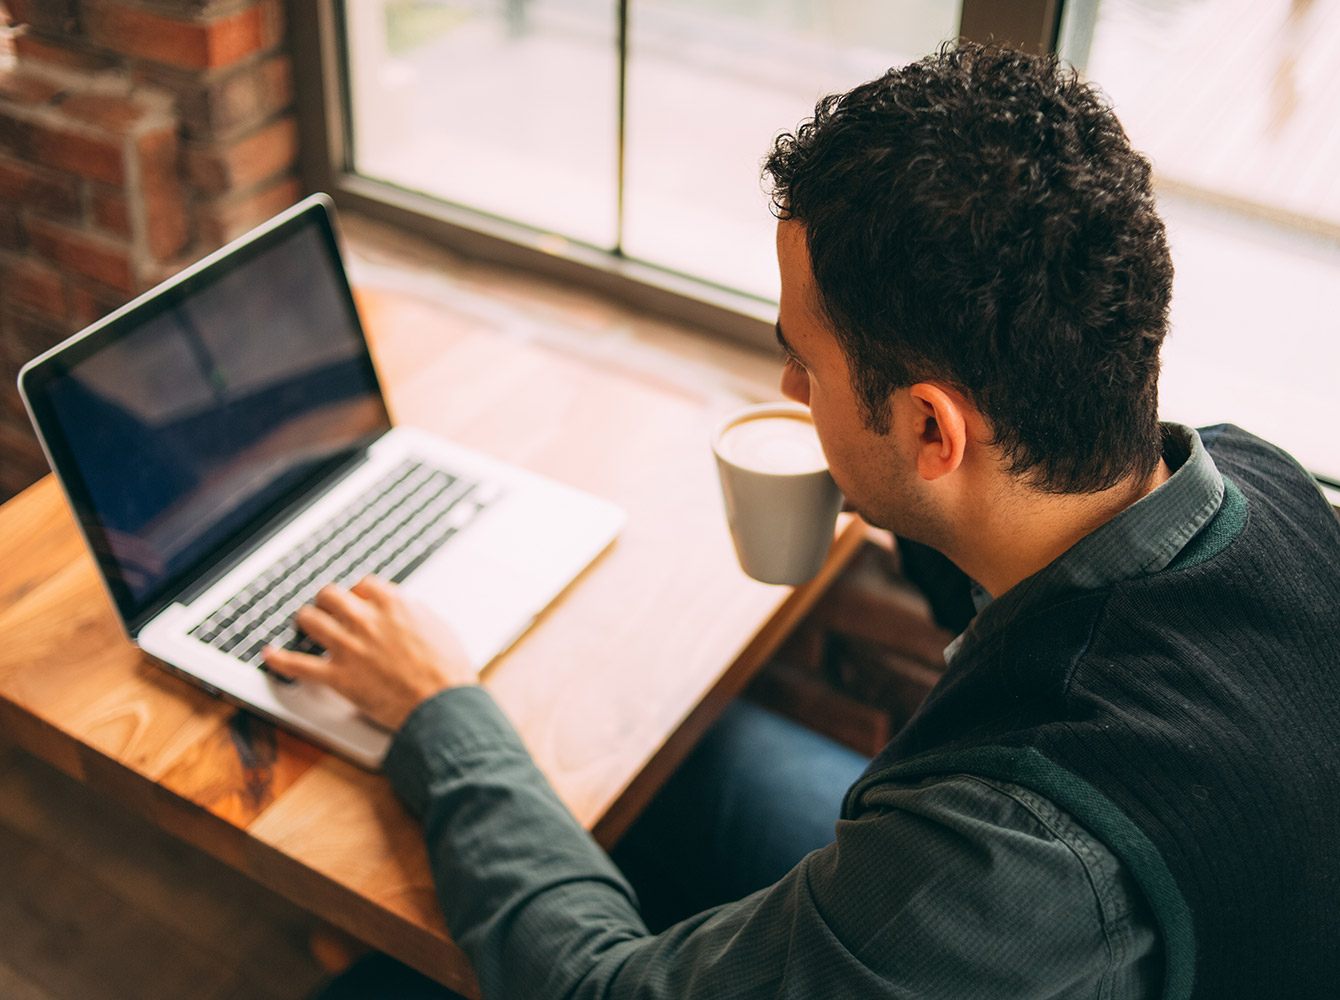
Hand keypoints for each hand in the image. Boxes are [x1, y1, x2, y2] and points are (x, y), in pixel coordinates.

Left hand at [261, 575, 477, 730]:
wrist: (442, 704)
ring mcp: (348, 647)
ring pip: (310, 620)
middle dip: (328, 600)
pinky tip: (270, 655)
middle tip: (329, 609)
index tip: (359, 600)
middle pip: (331, 595)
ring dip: (306, 620)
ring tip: (306, 624)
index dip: (359, 592)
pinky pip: (298, 665)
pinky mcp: (338, 676)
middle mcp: (365, 619)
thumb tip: (403, 608)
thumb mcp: (438, 626)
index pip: (363, 584)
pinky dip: (280, 660)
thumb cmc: (447, 670)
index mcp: (392, 604)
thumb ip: (414, 613)